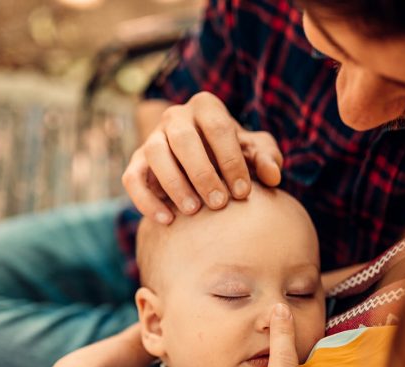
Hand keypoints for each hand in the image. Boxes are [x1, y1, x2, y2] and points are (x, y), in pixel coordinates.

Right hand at [122, 91, 282, 222]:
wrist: (203, 160)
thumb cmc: (232, 153)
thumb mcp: (254, 151)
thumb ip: (266, 158)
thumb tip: (273, 176)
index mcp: (206, 107)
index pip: (217, 128)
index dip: (231, 160)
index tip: (243, 192)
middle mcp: (175, 117)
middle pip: (183, 139)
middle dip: (202, 173)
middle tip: (219, 203)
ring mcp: (152, 139)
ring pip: (155, 155)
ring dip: (174, 184)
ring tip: (193, 211)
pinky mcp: (136, 163)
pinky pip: (132, 179)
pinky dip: (145, 201)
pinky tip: (167, 221)